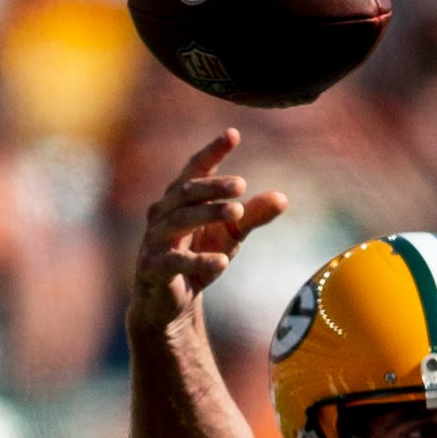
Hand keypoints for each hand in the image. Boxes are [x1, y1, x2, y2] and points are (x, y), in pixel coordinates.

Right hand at [129, 129, 289, 333]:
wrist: (171, 303)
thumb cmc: (199, 258)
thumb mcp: (230, 236)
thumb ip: (252, 217)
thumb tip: (283, 198)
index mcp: (180, 200)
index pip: (195, 170)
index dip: (212, 151)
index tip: (233, 134)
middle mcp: (163, 214)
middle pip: (186, 192)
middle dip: (213, 186)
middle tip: (242, 185)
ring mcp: (155, 240)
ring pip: (178, 221)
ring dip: (208, 214)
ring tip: (237, 212)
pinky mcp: (153, 268)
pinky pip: (176, 261)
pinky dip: (199, 260)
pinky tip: (223, 262)